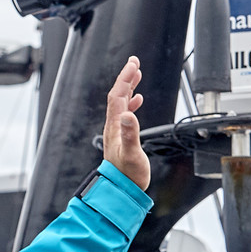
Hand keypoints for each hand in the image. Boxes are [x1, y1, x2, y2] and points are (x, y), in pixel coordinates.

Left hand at [102, 57, 149, 190]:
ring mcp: (117, 131)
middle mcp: (113, 126)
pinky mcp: (122, 137)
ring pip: (120, 103)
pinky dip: (131, 102)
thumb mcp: (132, 154)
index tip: (133, 63)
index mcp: (115, 126)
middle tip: (134, 62)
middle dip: (126, 77)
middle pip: (117, 95)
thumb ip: (131, 134)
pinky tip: (137, 100)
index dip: (125, 78)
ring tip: (136, 74)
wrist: (122, 189)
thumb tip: (128, 114)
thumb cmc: (128, 175)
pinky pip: (124, 113)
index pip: (117, 96)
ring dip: (128, 87)